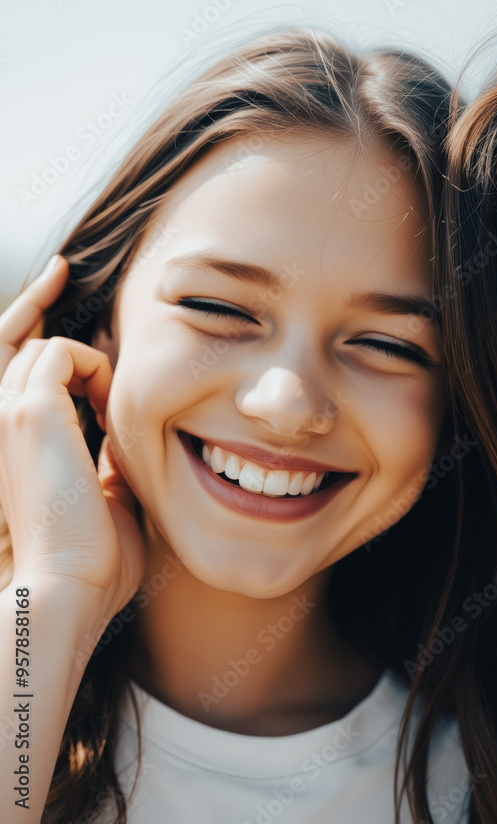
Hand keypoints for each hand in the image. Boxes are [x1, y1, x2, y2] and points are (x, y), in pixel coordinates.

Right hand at [0, 255, 144, 617]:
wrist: (69, 588)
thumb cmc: (91, 558)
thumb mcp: (103, 497)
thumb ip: (105, 459)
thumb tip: (124, 436)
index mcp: (16, 442)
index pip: (17, 372)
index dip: (32, 330)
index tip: (57, 291)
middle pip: (13, 341)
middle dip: (34, 300)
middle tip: (61, 268)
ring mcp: (6, 411)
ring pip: (41, 346)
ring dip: (88, 359)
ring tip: (116, 397)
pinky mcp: (27, 408)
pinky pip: (61, 353)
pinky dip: (95, 367)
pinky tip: (112, 405)